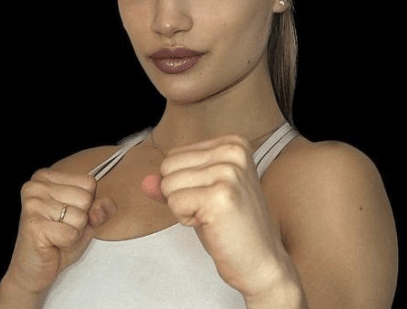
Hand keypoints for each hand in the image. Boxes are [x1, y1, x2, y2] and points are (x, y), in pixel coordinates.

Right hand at [5, 169, 115, 294]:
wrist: (32, 271)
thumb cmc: (58, 239)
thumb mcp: (86, 219)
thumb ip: (101, 208)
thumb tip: (106, 205)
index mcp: (47, 177)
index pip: (89, 182)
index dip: (86, 204)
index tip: (68, 213)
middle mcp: (36, 185)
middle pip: (86, 197)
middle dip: (81, 218)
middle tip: (61, 227)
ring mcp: (33, 204)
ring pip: (80, 216)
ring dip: (74, 232)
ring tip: (56, 235)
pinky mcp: (34, 225)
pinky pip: (71, 233)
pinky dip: (67, 243)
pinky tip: (52, 243)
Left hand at [143, 135, 293, 299]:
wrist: (261, 262)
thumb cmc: (230, 226)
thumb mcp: (200, 193)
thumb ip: (171, 182)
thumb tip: (145, 182)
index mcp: (232, 143)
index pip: (174, 154)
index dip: (184, 183)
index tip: (212, 197)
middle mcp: (233, 151)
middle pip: (168, 165)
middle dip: (180, 193)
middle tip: (210, 209)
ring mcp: (229, 172)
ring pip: (168, 184)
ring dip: (183, 207)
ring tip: (211, 216)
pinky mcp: (221, 195)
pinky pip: (174, 203)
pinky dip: (186, 219)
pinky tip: (211, 224)